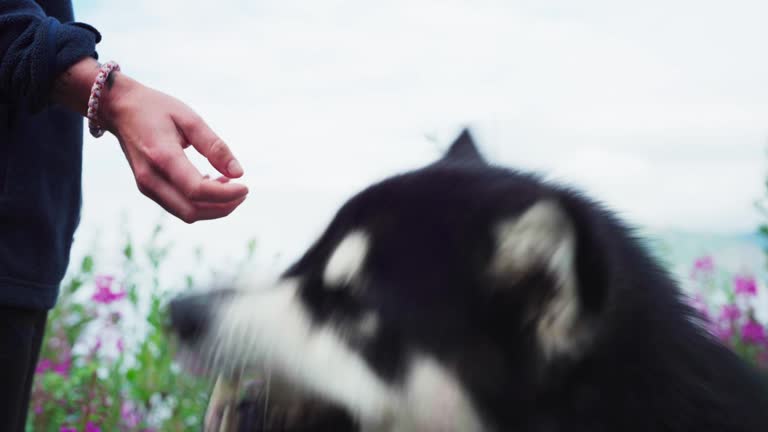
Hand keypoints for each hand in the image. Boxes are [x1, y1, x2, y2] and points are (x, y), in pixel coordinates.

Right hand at [99, 72, 247, 222]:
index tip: (245, 186)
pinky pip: (179, 207)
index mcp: (161, 156)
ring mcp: (146, 186)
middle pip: (192, 211)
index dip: (225, 194)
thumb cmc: (156, 109)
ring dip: (213, 207)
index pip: (197, 190)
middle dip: (223, 207)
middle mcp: (150, 178)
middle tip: (242, 191)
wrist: (118, 109)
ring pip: (186, 213)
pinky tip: (213, 184)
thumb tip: (238, 173)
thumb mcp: (190, 119)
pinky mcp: (148, 189)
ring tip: (230, 186)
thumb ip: (215, 146)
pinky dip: (200, 203)